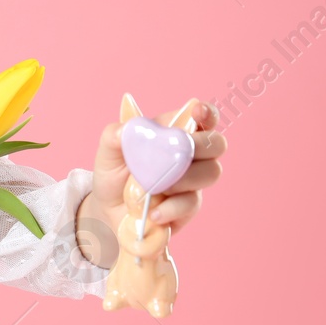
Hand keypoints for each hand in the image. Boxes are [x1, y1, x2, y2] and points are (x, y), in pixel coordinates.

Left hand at [76, 100, 226, 265]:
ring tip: (154, 188)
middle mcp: (190, 154)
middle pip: (217, 144)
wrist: (109, 210)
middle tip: (174, 156)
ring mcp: (193, 181)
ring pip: (211, 172)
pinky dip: (172, 207)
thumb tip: (126, 130)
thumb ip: (114, 135)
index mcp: (174, 131)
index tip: (198, 112)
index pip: (203, 117)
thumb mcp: (108, 151)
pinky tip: (153, 212)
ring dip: (184, 178)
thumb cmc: (114, 172)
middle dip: (201, 146)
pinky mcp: (189, 206)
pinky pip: (192, 203)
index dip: (207, 112)